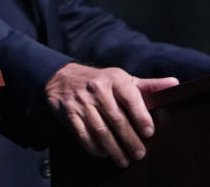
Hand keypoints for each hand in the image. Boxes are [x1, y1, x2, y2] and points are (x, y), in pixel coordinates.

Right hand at [45, 62, 177, 167]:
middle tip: (139, 154)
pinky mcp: (69, 112)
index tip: (149, 132)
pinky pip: (82, 134)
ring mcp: (81, 101)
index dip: (141, 116)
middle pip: (116, 119)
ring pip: (100, 130)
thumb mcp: (123, 79)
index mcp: (114, 79)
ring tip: (124, 160)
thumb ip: (148, 85)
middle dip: (129, 140)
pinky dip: (94, 147)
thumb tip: (174, 84)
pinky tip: (103, 153)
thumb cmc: (101, 81)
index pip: (130, 97)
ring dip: (113, 148)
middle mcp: (96, 88)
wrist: (63, 77)